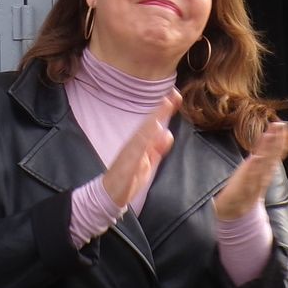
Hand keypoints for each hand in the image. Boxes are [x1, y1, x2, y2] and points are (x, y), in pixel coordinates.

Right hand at [103, 93, 180, 208]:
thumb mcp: (149, 161)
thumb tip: (168, 133)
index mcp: (142, 143)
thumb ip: (158, 148)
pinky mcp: (127, 163)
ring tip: (166, 105)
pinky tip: (155, 129)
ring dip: (155, 118)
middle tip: (174, 94)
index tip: (176, 95)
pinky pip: (137, 150)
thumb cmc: (130, 176)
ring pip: (143, 132)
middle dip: (162, 109)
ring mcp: (130, 152)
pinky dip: (146, 138)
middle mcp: (135, 143)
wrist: (110, 194)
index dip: (165, 110)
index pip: (154, 123)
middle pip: (149, 123)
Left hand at [213, 121, 287, 220]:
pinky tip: (256, 157)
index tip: (284, 126)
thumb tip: (264, 147)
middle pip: (273, 155)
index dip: (281, 140)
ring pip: (264, 163)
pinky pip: (251, 177)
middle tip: (281, 125)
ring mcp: (254, 181)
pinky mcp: (245, 188)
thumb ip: (260, 162)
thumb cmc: (244, 191)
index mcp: (264, 169)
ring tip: (270, 135)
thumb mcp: (254, 174)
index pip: (276, 152)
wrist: (234, 212)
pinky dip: (254, 167)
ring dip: (268, 149)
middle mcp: (262, 174)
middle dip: (277, 140)